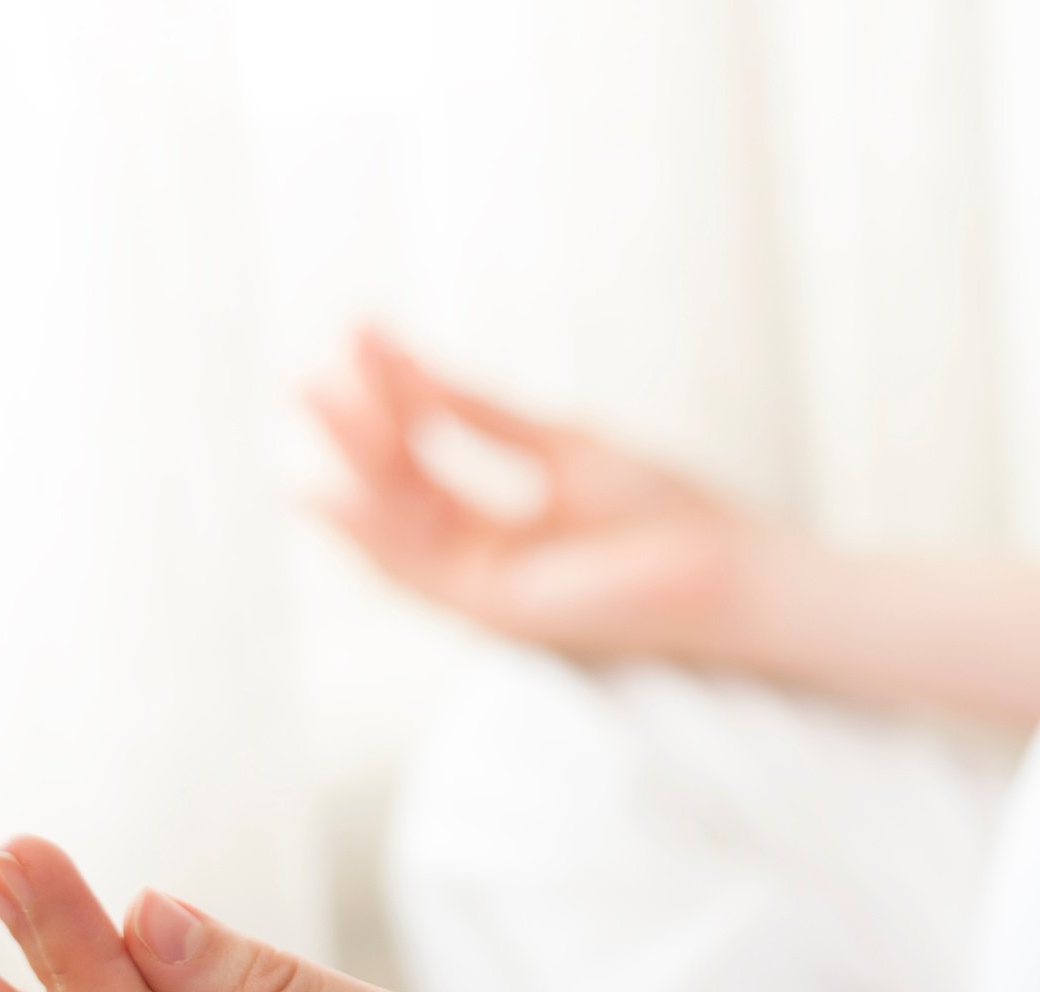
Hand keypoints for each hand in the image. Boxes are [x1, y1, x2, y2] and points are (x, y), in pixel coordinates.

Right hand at [305, 327, 789, 661]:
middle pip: (398, 492)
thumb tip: (415, 370)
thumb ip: (484, 418)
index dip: (392, 395)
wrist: (730, 569)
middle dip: (355, 428)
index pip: (425, 459)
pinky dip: (369, 528)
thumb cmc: (668, 513)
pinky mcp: (495, 611)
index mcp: (502, 529)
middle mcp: (484, 561)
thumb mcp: (562, 446)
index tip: (360, 333)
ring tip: (314, 393)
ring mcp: (485, 589)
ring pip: (395, 527)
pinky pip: (415, 569)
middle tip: (309, 369)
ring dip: (351, 461)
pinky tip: (330, 484)